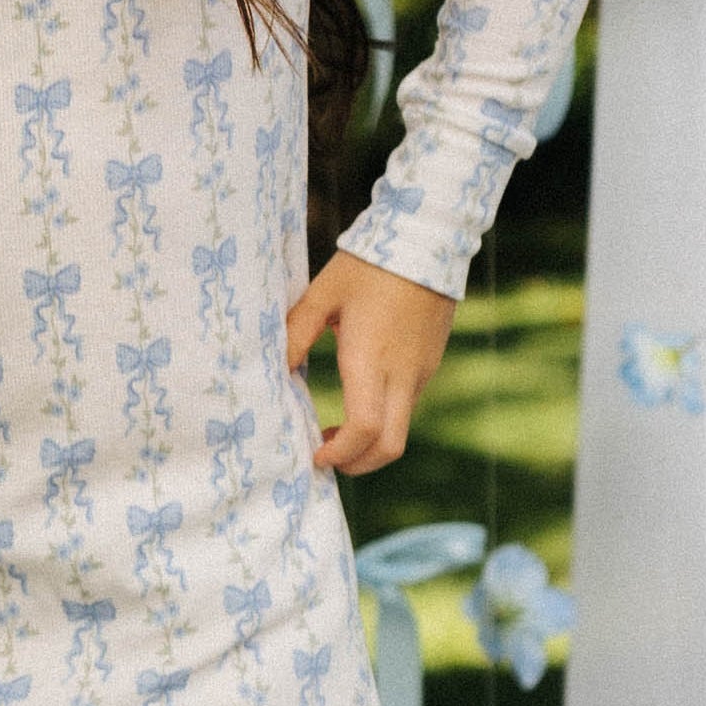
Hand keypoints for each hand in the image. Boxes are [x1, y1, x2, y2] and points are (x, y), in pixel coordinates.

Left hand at [286, 246, 455, 475]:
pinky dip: (384, 418)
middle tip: (328, 455)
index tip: (315, 453)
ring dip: (369, 441)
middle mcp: (401, 374)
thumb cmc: (368, 265)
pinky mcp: (429, 363)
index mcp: (370, 360)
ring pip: (400, 428)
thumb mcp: (322, 295)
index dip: (339, 453)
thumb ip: (295, 334)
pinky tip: (361, 398)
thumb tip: (276, 370)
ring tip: (338, 427)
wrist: (426, 241)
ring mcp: (421, 371)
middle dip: (358, 464)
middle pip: (389, 447)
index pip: (363, 430)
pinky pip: (408, 405)